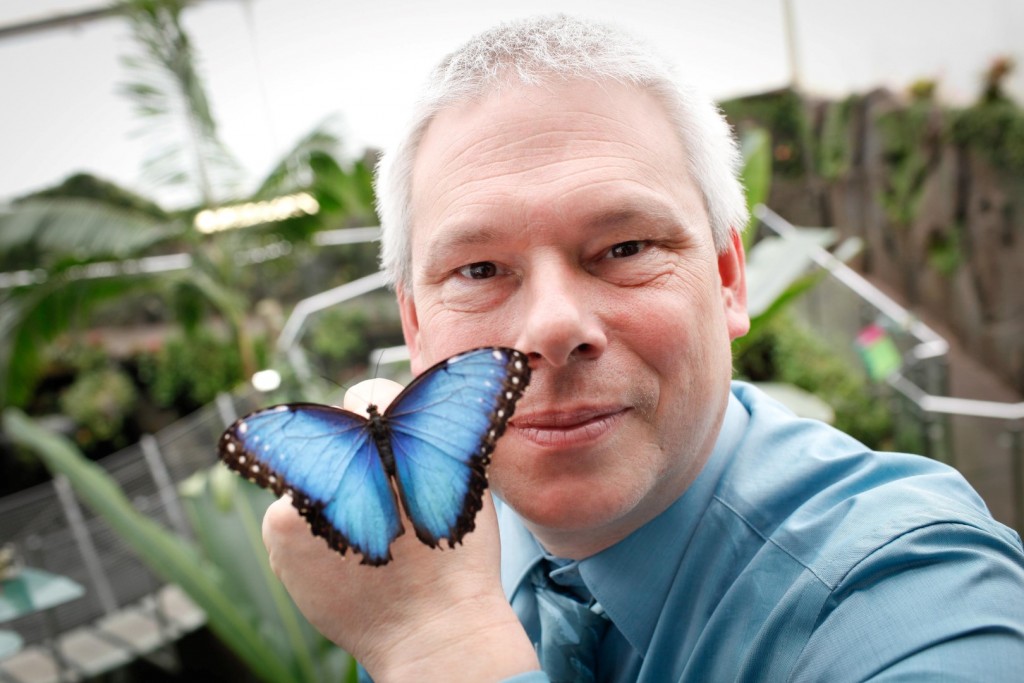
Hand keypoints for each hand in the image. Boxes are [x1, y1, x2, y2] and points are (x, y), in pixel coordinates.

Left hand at [262, 378, 539, 681]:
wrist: (433, 631)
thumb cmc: (457, 557)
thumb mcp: (460, 476)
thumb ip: (423, 436)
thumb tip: (387, 415)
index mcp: (394, 432)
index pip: (367, 392)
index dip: (381, 420)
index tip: (389, 450)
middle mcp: (344, 448)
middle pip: (332, 431)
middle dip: (352, 457)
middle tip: (378, 498)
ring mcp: (306, 486)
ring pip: (308, 472)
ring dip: (329, 491)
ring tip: (363, 532)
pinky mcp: (281, 527)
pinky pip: (289, 514)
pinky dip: (308, 531)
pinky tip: (341, 557)